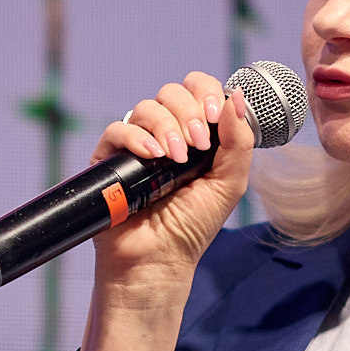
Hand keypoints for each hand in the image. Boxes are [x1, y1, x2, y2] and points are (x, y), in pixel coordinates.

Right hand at [76, 71, 256, 350]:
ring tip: (175, 158)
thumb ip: (239, 140)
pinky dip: (136, 137)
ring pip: (147, 107)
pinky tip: (152, 155)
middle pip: (172, 92)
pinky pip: (117, 129)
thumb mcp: (230, 184)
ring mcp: (136, 146)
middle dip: (188, 113)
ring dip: (167, 127)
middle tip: (196, 147)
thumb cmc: (193, 227)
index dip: (207, 93)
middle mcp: (165, 134)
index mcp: (195, 135)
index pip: (198, 90)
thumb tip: (237, 95)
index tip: (215, 116)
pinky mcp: (109, 160)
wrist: (159, 260)